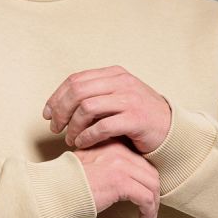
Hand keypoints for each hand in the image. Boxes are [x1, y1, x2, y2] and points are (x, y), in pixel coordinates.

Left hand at [42, 65, 171, 154]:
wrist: (170, 130)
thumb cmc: (137, 117)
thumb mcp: (116, 98)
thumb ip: (93, 96)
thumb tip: (58, 105)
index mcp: (114, 74)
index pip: (75, 80)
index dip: (56, 97)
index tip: (46, 114)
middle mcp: (121, 82)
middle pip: (77, 92)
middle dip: (60, 111)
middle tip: (55, 128)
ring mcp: (130, 99)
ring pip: (87, 108)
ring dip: (73, 126)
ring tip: (71, 139)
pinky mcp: (135, 119)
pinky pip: (102, 126)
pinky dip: (87, 137)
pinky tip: (83, 144)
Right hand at [73, 138, 160, 217]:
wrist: (53, 189)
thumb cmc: (65, 182)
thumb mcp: (87, 165)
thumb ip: (104, 165)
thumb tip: (121, 182)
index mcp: (112, 144)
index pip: (140, 161)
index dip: (146, 180)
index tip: (145, 195)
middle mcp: (119, 151)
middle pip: (150, 173)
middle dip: (153, 193)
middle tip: (150, 208)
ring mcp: (121, 166)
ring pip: (152, 186)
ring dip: (153, 204)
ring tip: (148, 217)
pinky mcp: (121, 183)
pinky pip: (146, 198)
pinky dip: (148, 211)